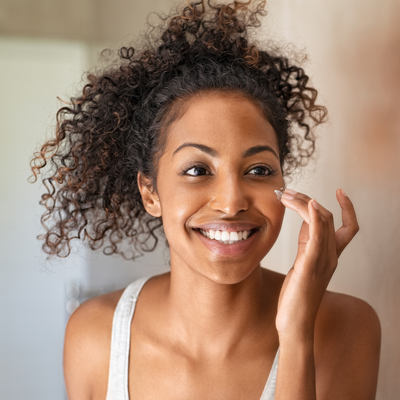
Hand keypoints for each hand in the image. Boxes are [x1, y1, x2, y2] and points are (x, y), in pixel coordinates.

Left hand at [275, 188, 358, 342]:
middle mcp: (331, 256)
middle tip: (288, 192)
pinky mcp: (309, 266)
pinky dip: (314, 218)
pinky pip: (317, 237)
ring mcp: (322, 261)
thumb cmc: (297, 294)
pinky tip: (309, 204)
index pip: (348, 227)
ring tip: (286, 194)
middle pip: (328, 217)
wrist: (294, 322)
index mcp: (330, 256)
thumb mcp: (303, 263)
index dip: (347, 208)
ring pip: (322, 222)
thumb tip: (305, 223)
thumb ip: (307, 244)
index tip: (339, 190)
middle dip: (308, 200)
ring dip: (305, 203)